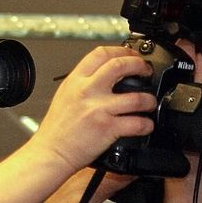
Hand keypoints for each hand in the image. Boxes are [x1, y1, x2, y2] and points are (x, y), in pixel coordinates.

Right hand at [31, 46, 156, 174]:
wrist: (52, 152)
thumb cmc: (57, 129)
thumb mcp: (65, 95)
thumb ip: (83, 82)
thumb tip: (103, 74)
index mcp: (76, 80)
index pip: (101, 54)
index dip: (122, 51)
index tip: (131, 55)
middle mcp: (87, 91)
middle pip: (120, 65)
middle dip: (140, 65)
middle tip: (146, 70)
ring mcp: (99, 109)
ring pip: (136, 97)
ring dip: (149, 99)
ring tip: (149, 102)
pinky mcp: (108, 128)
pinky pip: (136, 123)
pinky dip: (146, 124)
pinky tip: (146, 124)